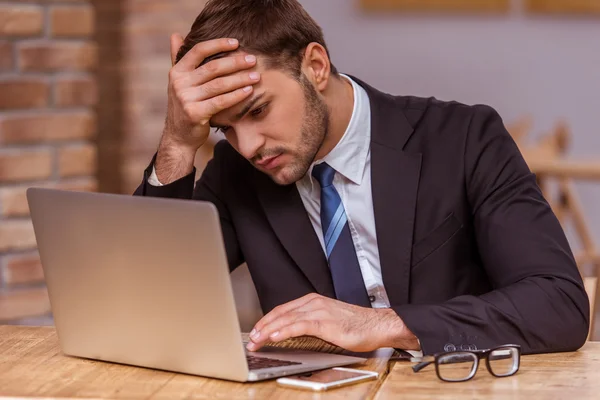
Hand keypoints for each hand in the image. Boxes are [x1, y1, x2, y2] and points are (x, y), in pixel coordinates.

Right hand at [155, 34, 260, 182]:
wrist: (179, 136)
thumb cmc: (185, 105)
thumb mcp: (179, 82)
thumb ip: (178, 59)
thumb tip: (176, 34)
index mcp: (177, 72)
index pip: (198, 51)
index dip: (218, 44)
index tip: (237, 43)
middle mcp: (179, 83)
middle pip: (212, 68)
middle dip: (235, 62)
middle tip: (252, 59)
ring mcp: (186, 99)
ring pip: (219, 85)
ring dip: (240, 79)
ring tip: (256, 75)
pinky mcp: (195, 114)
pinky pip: (221, 102)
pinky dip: (237, 95)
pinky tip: (249, 91)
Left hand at [246, 293, 420, 352]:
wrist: (376, 325)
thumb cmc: (356, 325)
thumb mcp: (328, 321)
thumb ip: (311, 323)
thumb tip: (294, 333)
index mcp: (313, 301)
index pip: (283, 309)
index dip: (267, 320)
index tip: (256, 330)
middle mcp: (314, 303)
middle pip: (281, 313)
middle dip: (263, 326)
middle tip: (251, 338)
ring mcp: (319, 311)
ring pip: (286, 318)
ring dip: (268, 330)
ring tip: (256, 340)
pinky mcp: (324, 322)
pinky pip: (298, 326)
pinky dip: (283, 331)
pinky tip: (274, 336)